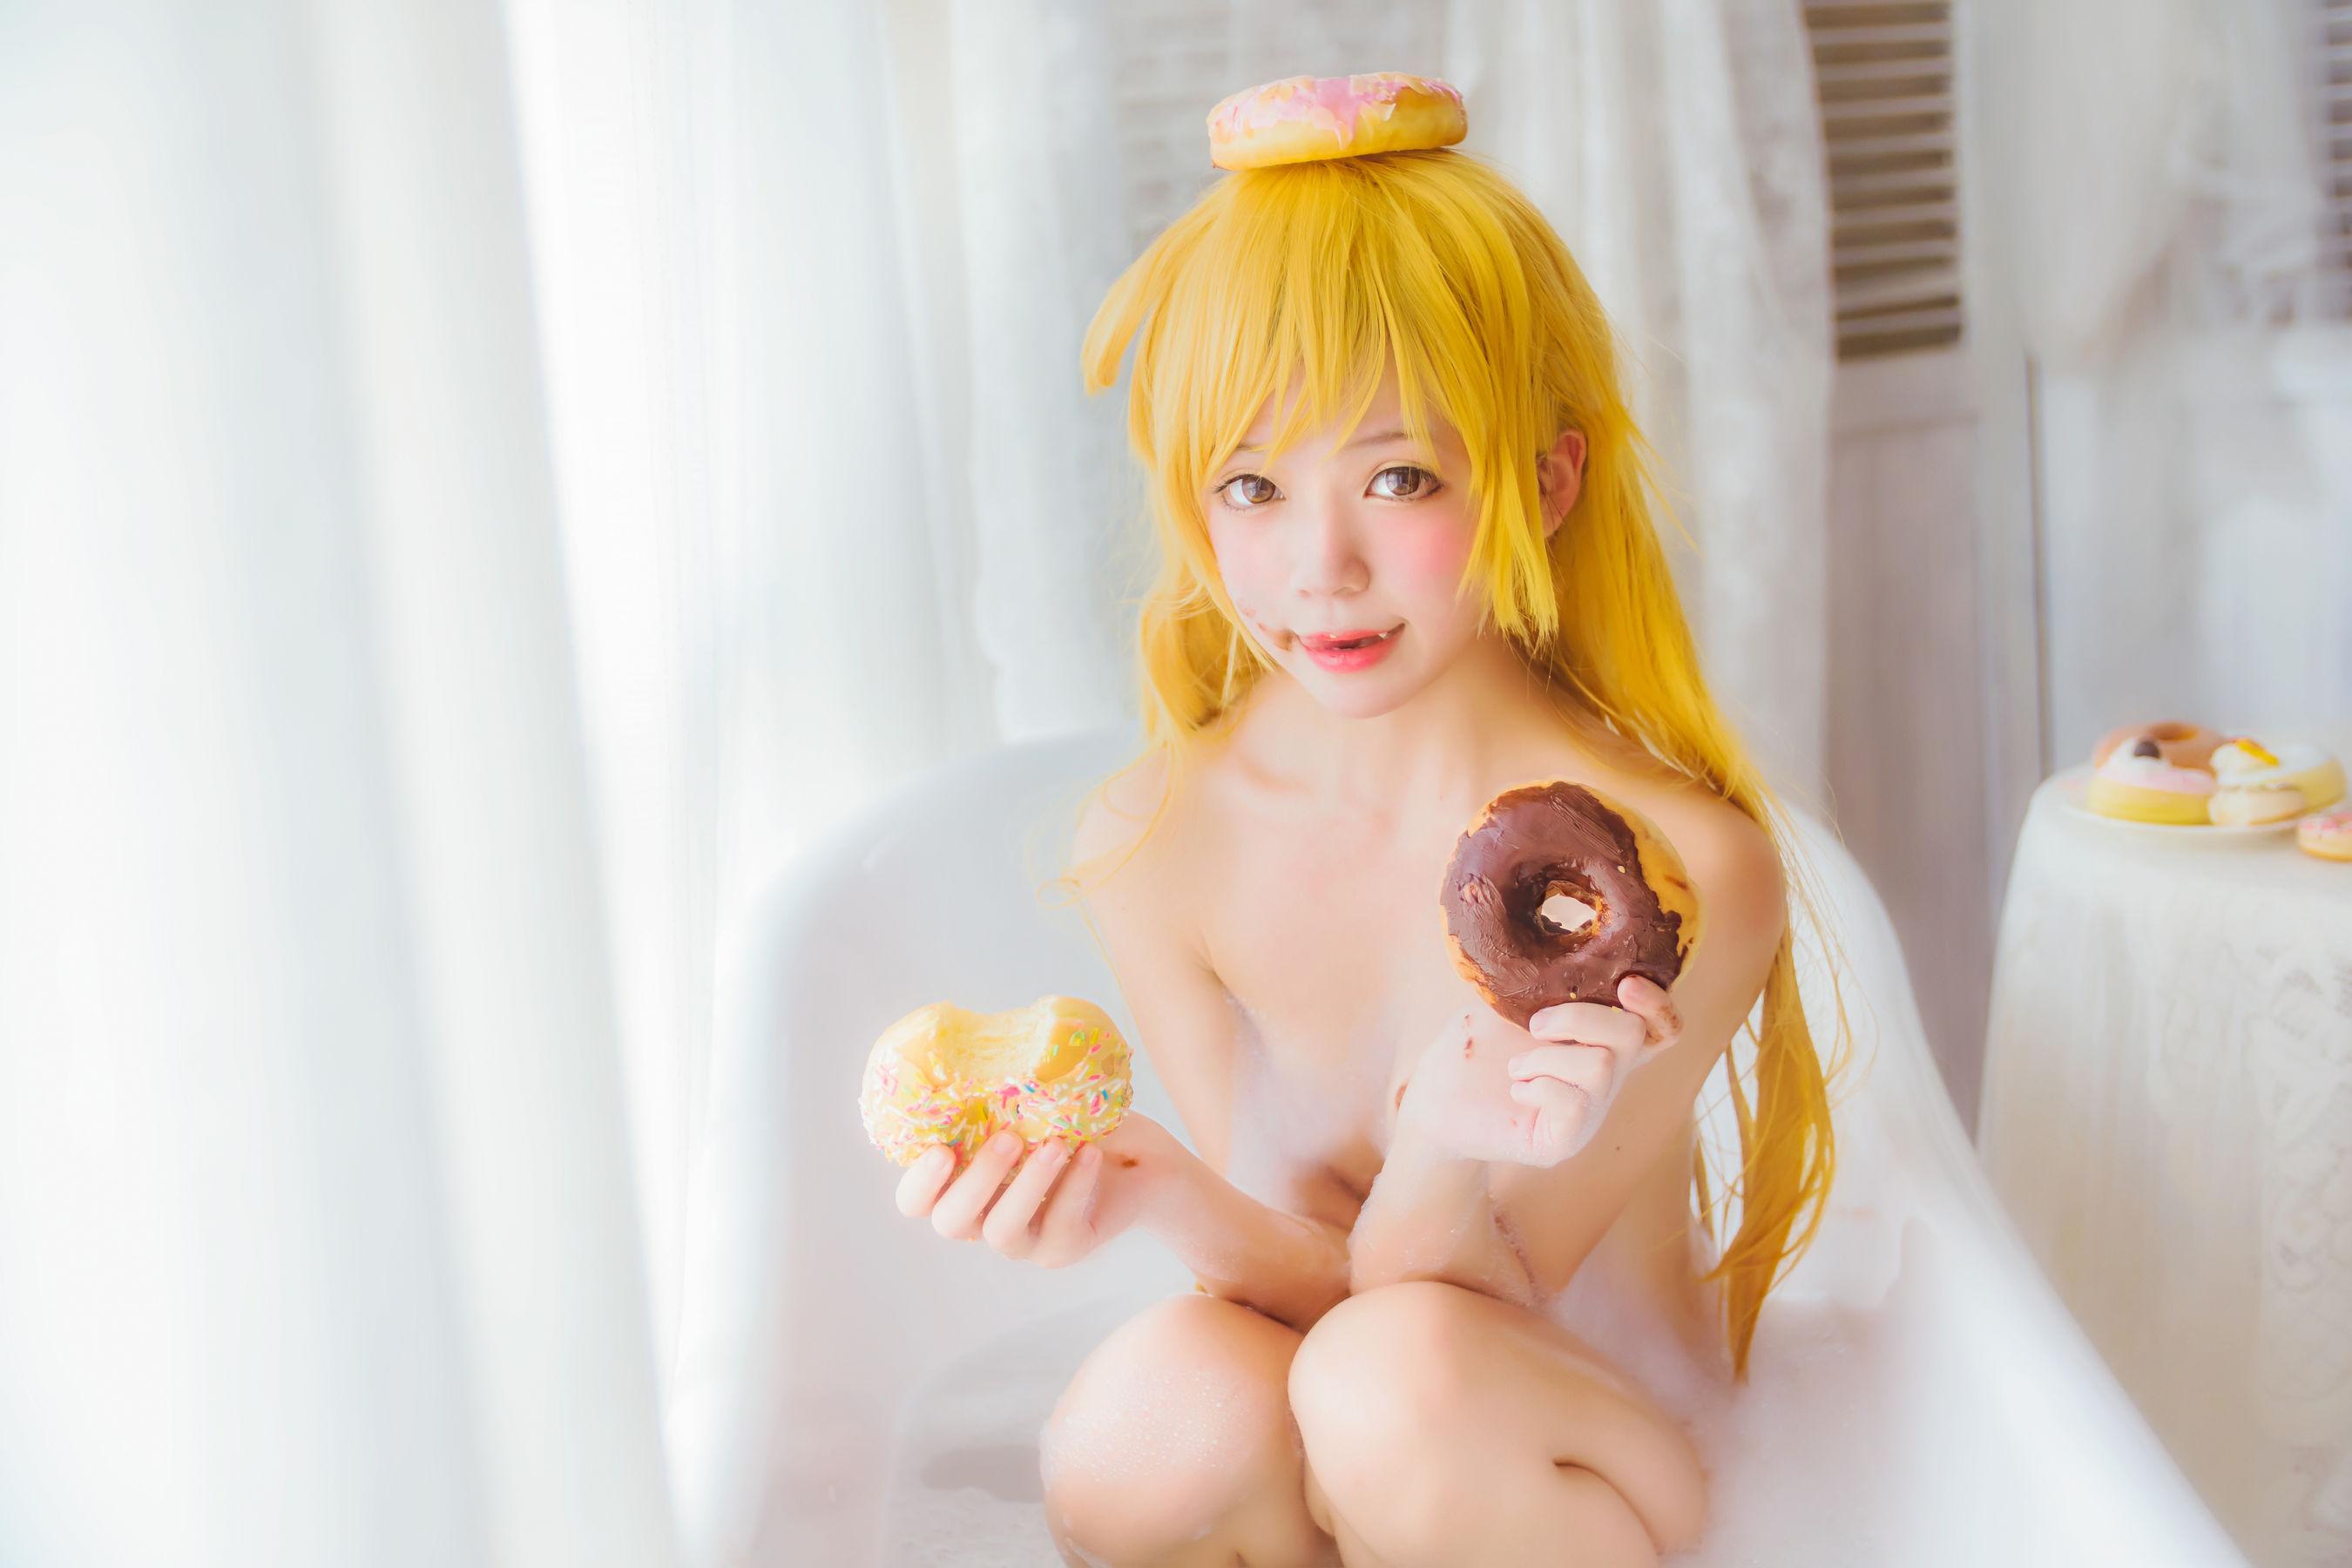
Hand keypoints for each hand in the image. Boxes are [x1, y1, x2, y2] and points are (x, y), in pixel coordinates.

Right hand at [894, 1111, 1169, 1268]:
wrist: (1141, 1160)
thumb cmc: (1075, 1123)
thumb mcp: (1040, 1101)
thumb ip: (1008, 1088)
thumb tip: (991, 1049)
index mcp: (962, 1182)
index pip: (916, 1201)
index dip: (920, 1182)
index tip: (939, 1149)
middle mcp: (982, 1217)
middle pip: (950, 1221)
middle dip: (975, 1180)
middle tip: (1007, 1137)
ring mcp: (1022, 1240)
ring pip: (1003, 1231)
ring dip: (1027, 1185)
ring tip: (1056, 1143)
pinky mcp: (1061, 1249)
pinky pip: (1060, 1225)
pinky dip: (1074, 1185)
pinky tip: (1091, 1152)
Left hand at [1394, 974, 1683, 1167]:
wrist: (1433, 1100)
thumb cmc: (1473, 1049)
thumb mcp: (1508, 1003)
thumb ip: (1544, 981)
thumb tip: (1564, 940)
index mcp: (1597, 1042)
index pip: (1660, 1028)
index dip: (1659, 1005)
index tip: (1627, 983)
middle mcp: (1604, 1079)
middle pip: (1634, 1034)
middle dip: (1582, 1017)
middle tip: (1534, 1025)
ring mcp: (1588, 1114)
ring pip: (1601, 1067)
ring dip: (1548, 1056)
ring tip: (1515, 1066)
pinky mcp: (1563, 1142)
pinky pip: (1574, 1105)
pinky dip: (1539, 1085)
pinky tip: (1516, 1090)